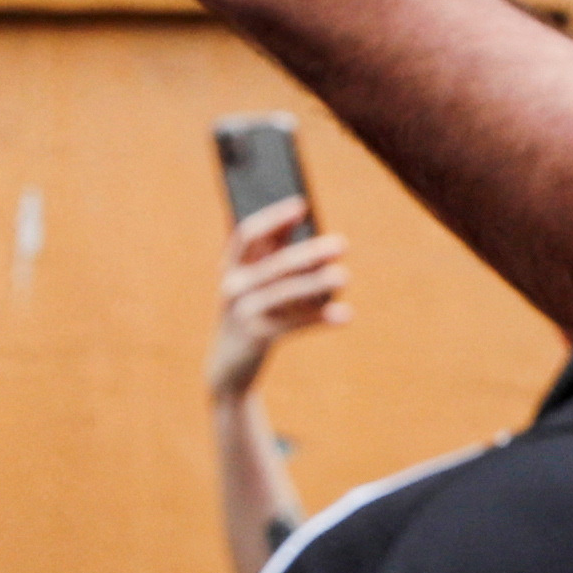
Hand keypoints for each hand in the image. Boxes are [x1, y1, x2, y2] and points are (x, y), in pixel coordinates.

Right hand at [208, 197, 351, 400]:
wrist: (228, 365)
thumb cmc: (250, 311)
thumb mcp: (255, 279)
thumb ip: (273, 247)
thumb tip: (301, 210)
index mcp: (231, 266)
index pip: (248, 234)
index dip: (274, 219)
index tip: (302, 206)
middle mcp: (233, 286)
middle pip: (275, 263)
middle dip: (310, 252)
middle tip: (342, 243)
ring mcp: (242, 312)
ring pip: (285, 292)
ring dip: (317, 283)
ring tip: (344, 276)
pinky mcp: (256, 337)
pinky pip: (293, 323)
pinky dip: (320, 318)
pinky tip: (344, 314)